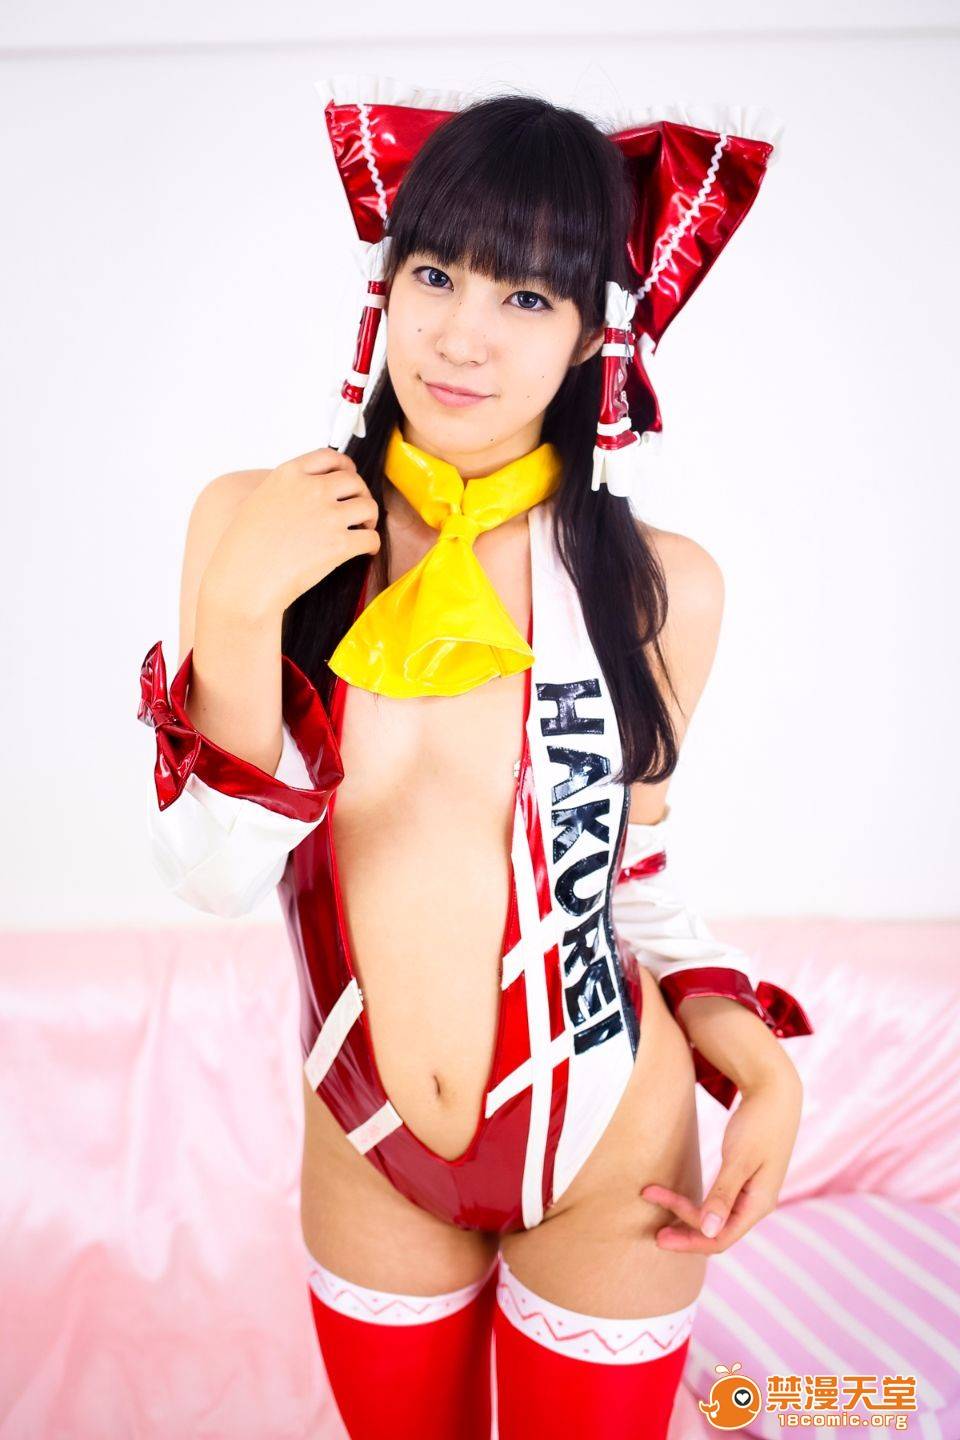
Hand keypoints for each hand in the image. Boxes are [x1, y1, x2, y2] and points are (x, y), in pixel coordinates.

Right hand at [204, 447, 380, 617]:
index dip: (345, 467)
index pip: (330, 457)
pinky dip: (371, 544)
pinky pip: (370, 538)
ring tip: (363, 530)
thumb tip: (309, 491)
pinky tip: (364, 551)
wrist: (244, 580)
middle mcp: (311, 489)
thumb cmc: (244, 548)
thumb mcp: (259, 501)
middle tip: (357, 510)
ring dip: (369, 518)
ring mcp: (328, 516)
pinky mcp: (339, 544)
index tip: (348, 478)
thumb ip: (287, 489)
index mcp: (289, 474)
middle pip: (354, 481)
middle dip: (360, 494)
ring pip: (368, 507)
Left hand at [640, 1062, 802, 1253]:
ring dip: (688, 1217)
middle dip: (686, 1233)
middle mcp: (757, 1204)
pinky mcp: (744, 1179)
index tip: (659, 1235)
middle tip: (655, 1234)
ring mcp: (752, 1193)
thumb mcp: (739, 1158)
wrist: (775, 1092)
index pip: (721, 1238)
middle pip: (717, 1232)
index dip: (690, 1242)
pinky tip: (680, 1202)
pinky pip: (718, 1203)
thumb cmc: (759, 1122)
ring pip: (716, 1218)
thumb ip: (724, 1196)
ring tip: (662, 1215)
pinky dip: (698, 1204)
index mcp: (759, 1204)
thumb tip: (708, 1232)